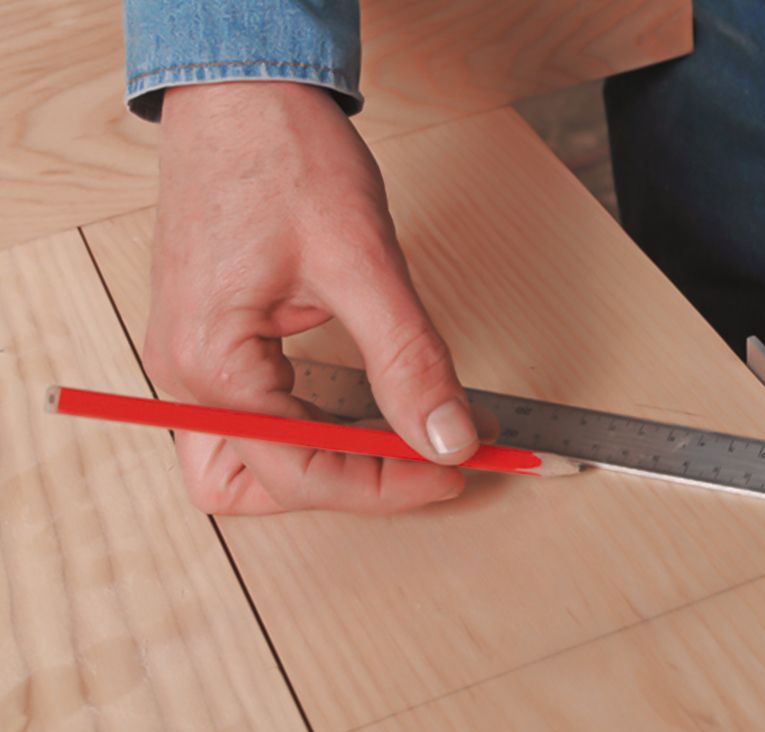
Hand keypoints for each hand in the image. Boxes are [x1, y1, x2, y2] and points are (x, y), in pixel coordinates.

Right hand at [144, 82, 478, 513]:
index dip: (388, 485)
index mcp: (212, 363)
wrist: (242, 89)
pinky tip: (366, 414)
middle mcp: (186, 374)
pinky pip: (256, 419)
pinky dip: (312, 431)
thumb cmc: (281, 154)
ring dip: (322, 468)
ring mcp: (193, 360)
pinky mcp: (212, 342)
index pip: (302, 471)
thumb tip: (446, 438)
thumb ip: (408, 362)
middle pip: (261, 486)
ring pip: (247, 464)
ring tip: (399, 445)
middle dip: (348, 487)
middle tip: (427, 463)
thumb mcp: (362, 263)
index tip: (456, 470)